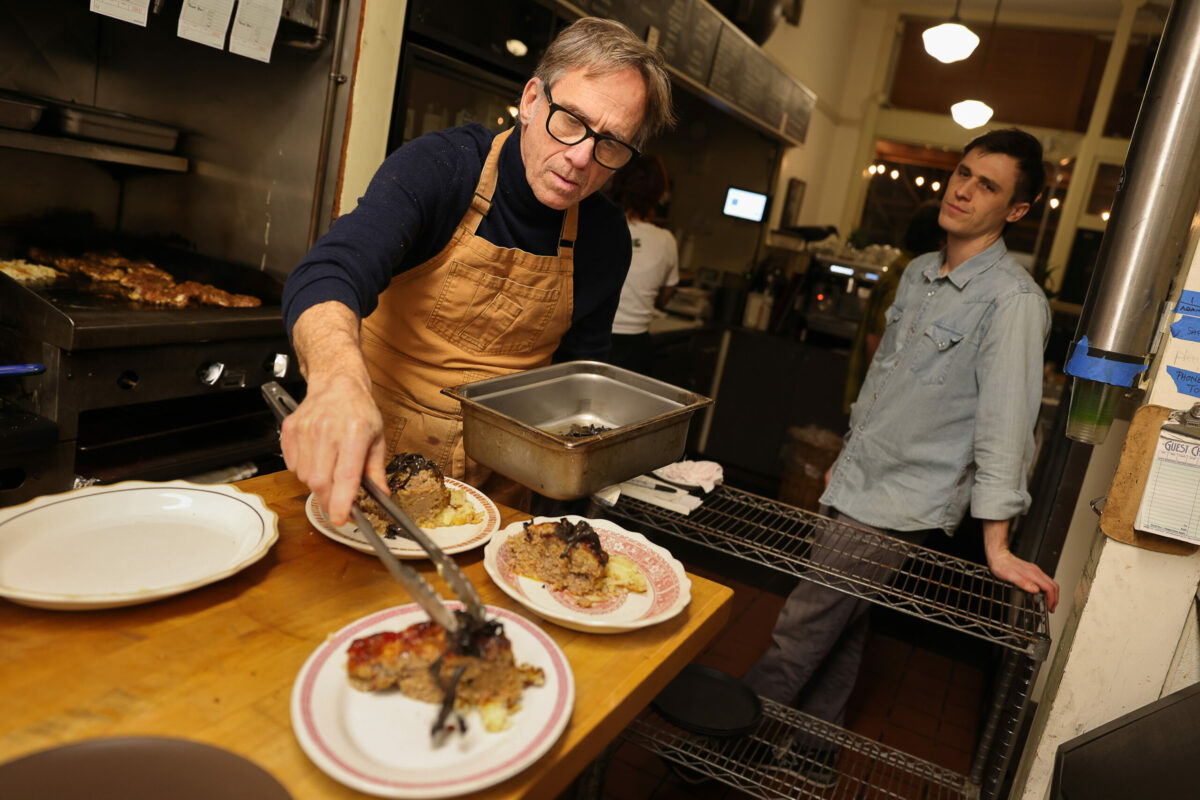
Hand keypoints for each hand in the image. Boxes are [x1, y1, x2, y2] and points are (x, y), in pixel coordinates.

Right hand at [281, 371, 385, 525]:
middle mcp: (327, 430)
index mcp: (354, 433)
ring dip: (317, 484)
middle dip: (329, 499)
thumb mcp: (378, 438)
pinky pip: (292, 465)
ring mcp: (305, 429)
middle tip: (338, 501)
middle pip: (320, 482)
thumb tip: (381, 495)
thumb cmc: (359, 410)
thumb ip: (376, 470)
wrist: (337, 384)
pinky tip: (317, 458)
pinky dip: (304, 471)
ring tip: (330, 469)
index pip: (345, 476)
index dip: (341, 502)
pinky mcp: (290, 430)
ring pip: (304, 477)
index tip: (341, 518)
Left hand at [982, 519, 1059, 611]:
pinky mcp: (1032, 571)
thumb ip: (1023, 583)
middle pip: (1053, 586)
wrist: (998, 555)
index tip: (1050, 608)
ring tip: (1048, 603)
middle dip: (1055, 598)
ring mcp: (1035, 571)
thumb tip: (1035, 590)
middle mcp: (1036, 572)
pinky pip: (1045, 581)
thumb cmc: (1002, 565)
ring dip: (1052, 594)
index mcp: (1033, 574)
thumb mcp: (1010, 576)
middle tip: (1051, 608)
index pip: (1049, 588)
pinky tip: (1041, 594)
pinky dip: (1047, 589)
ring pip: (1050, 583)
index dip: (1052, 599)